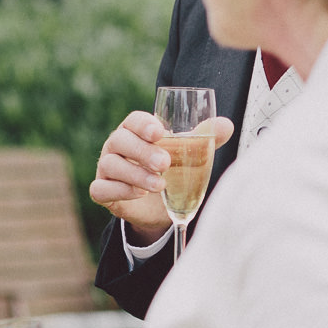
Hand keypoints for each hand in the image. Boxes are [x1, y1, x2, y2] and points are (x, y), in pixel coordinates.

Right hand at [89, 111, 233, 242]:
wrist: (161, 207)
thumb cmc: (172, 170)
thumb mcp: (189, 155)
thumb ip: (204, 140)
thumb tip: (226, 125)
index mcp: (135, 131)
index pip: (133, 121)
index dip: (143, 124)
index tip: (159, 132)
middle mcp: (117, 146)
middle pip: (119, 140)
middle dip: (142, 151)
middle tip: (164, 163)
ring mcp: (106, 168)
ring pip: (110, 165)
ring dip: (135, 174)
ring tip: (159, 185)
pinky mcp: (103, 191)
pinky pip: (100, 188)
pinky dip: (120, 190)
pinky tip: (140, 194)